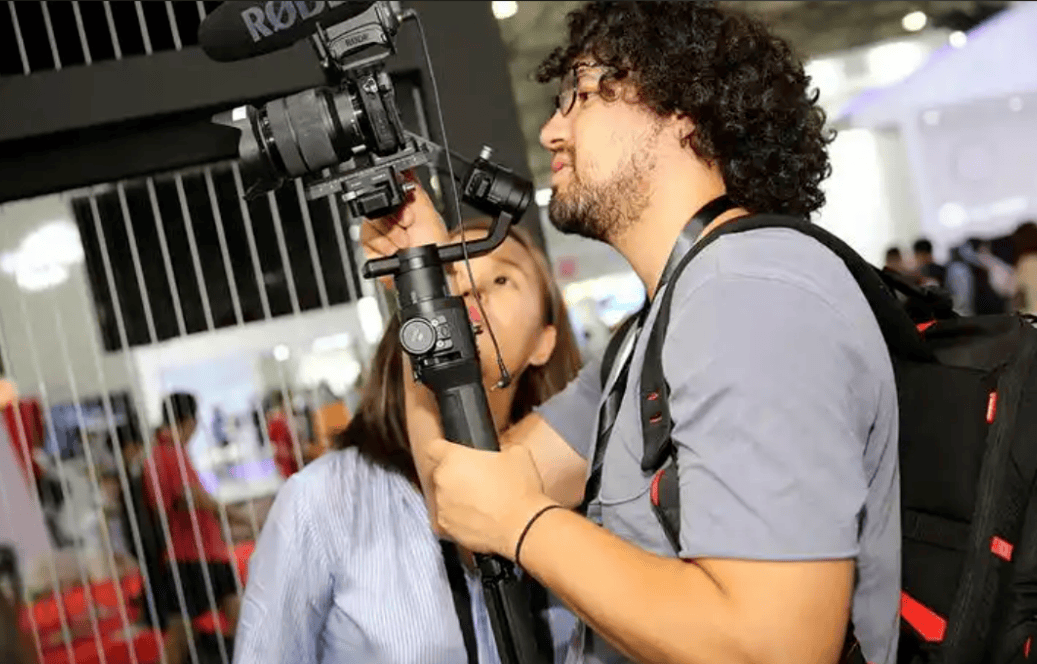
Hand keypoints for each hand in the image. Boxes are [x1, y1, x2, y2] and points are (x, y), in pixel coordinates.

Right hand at [360, 171, 449, 288]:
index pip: (383, 192)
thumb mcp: (429, 213)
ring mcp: (378, 237)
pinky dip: (380, 250)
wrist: (436, 274)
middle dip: (392, 222)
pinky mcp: (371, 254)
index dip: (395, 204)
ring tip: (404, 245)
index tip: (408, 216)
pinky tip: (394, 253)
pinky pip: (364, 245)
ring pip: (367, 227)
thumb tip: (404, 166)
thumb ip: (413, 188)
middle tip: (408, 231)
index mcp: (401, 208)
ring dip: (388, 238)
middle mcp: (387, 221)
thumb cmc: (438, 248)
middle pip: (371, 209)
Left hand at [423, 437, 557, 558]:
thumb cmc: (519, 490)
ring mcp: (442, 506)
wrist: (523, 526)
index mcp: (455, 457)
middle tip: (480, 481)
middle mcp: (443, 480)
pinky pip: (448, 520)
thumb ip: (500, 449)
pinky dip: (459, 519)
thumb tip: (501, 453)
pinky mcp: (446, 529)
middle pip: (441, 473)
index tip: (449, 452)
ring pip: (444, 497)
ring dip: (456, 498)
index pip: (434, 447)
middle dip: (456, 476)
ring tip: (482, 502)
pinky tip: (479, 518)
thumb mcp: (518, 453)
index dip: (442, 449)